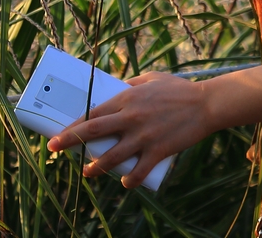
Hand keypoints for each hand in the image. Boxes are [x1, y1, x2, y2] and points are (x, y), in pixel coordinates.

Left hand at [47, 72, 212, 188]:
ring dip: (95, 168)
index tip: (57, 134)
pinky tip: (126, 182)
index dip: (71, 126)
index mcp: (127, 97)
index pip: (92, 113)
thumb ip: (130, 84)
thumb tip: (114, 89)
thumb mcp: (151, 78)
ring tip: (88, 172)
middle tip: (54, 150)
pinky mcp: (158, 151)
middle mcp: (131, 117)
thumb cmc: (179, 89)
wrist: (206, 104)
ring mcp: (144, 136)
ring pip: (111, 157)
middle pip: (92, 132)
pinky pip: (138, 172)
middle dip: (70, 142)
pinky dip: (129, 180)